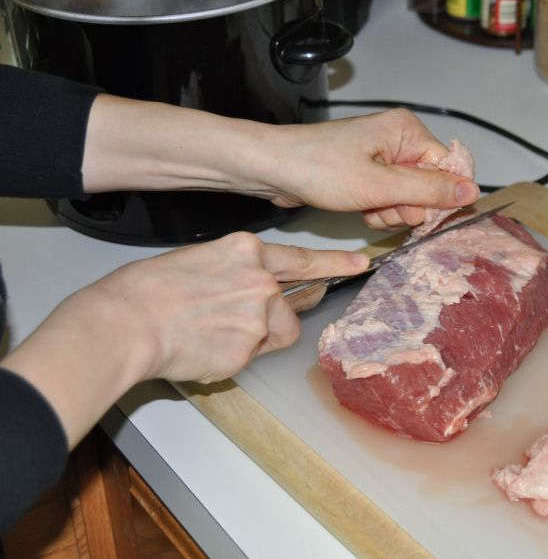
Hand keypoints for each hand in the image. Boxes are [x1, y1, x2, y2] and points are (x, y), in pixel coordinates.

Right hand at [90, 232, 367, 382]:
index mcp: (247, 252)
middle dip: (274, 317)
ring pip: (275, 335)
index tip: (360, 263)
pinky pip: (252, 356)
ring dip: (254, 339)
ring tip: (211, 333)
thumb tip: (250, 292)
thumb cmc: (148, 289)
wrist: (126, 321)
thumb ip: (236, 273)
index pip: (301, 260)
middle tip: (243, 319)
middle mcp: (262, 281)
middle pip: (290, 306)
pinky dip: (232, 357)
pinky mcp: (249, 349)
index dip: (334, 263)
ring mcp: (259, 316)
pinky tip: (203, 347)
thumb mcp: (199, 261)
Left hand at [254, 108, 479, 229]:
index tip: (421, 213)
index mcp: (407, 131)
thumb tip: (471, 192)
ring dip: (392, 212)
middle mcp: (399, 141)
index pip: (449, 168)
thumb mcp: (379, 185)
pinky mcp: (369, 174)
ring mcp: (383, 159)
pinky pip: (390, 200)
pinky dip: (379, 211)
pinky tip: (362, 210)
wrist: (272, 170)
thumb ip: (428, 190)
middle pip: (430, 186)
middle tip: (383, 207)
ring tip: (368, 208)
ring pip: (410, 199)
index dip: (439, 197)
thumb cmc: (318, 168)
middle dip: (409, 206)